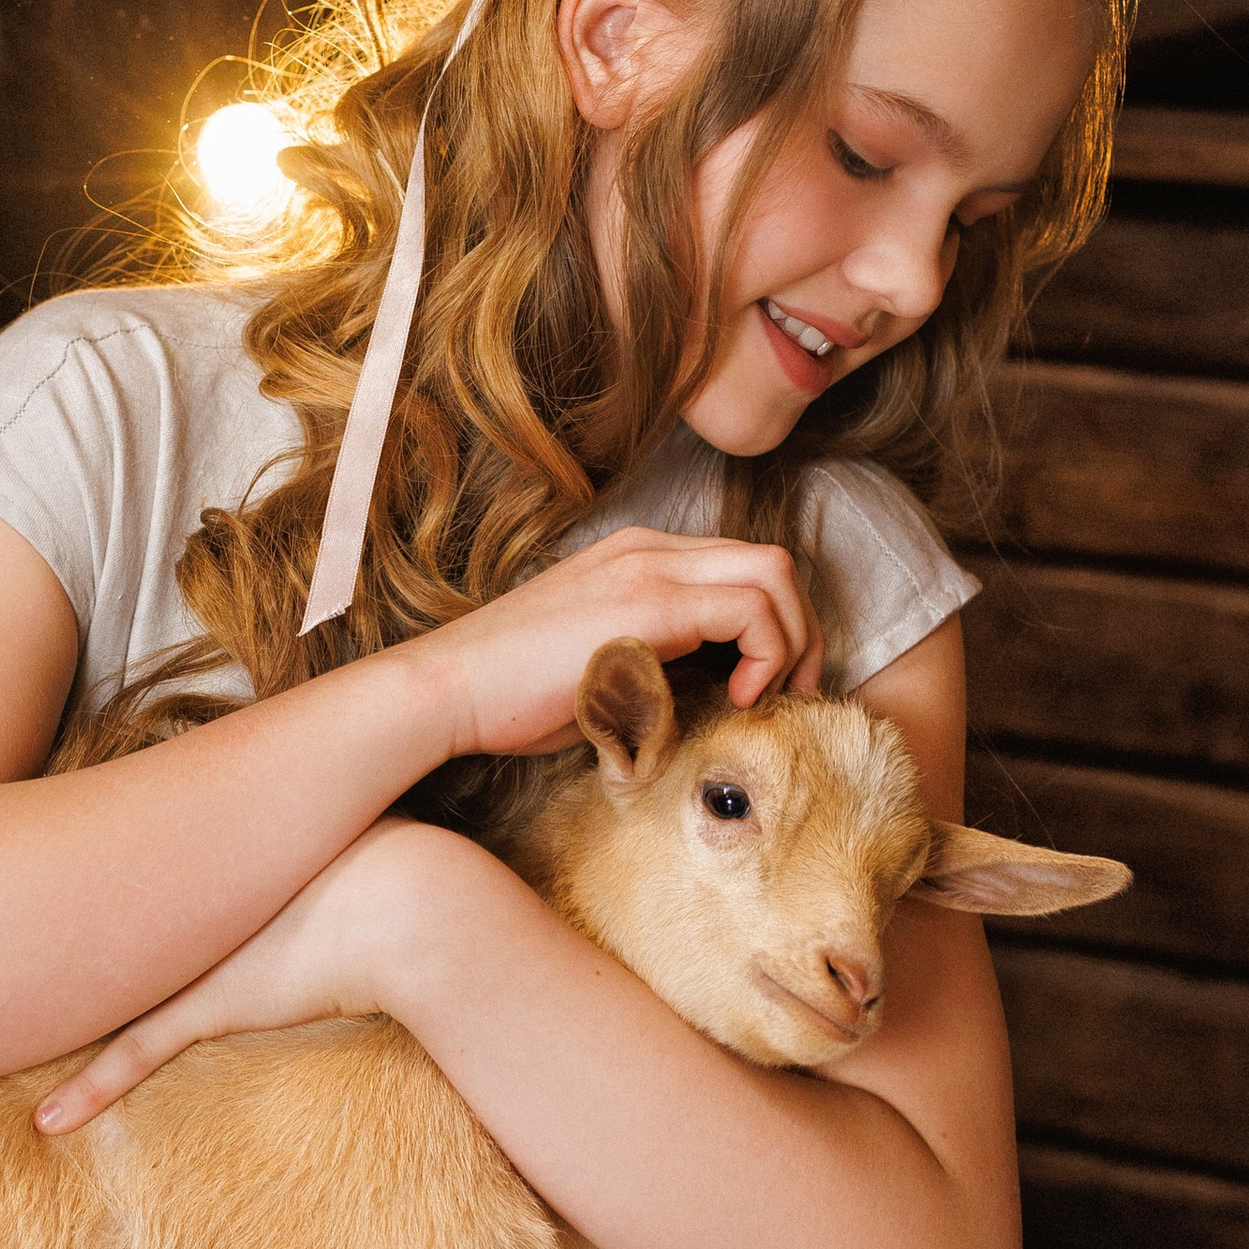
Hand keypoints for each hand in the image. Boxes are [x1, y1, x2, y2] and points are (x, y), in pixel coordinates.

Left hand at [34, 820, 469, 1131]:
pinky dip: (88, 1092)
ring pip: (93, 990)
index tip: (25, 887)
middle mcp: (184, 904)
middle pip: (85, 923)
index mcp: (209, 853)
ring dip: (40, 1013)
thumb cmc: (389, 862)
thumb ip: (317, 828)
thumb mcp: (337, 829)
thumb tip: (341, 805)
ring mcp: (188, 958)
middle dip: (27, 932)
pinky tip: (46, 1123)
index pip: (120, 871)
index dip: (76, 881)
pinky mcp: (207, 1009)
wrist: (411, 899)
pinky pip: (131, 1057)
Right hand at [402, 524, 822, 758]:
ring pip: (772, 574)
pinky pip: (750, 610)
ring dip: (794, 641)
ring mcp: (648, 570)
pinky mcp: (648, 605)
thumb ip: (653, 659)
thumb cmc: (509, 696)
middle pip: (769, 562)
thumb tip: (706, 694)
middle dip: (802, 630)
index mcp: (635, 558)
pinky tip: (737, 697)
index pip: (738, 569)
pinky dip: (767, 653)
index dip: (774, 626)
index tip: (766, 686)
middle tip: (793, 692)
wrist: (446, 692)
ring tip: (768, 697)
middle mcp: (648, 550)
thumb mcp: (597, 665)